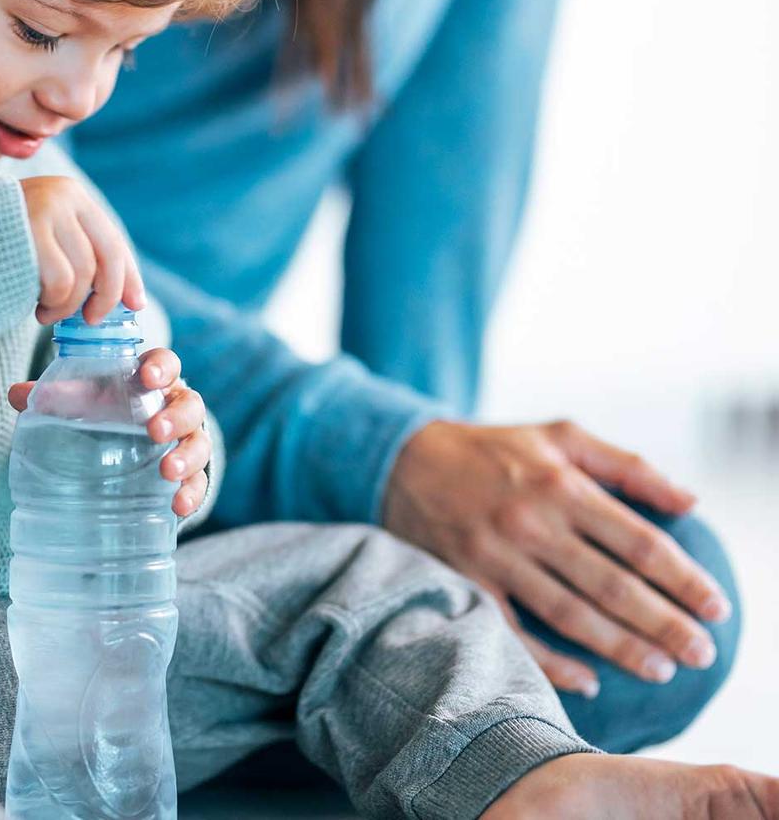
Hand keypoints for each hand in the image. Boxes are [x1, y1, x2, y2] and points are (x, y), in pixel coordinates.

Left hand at [8, 347, 210, 517]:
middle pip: (189, 405)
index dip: (161, 367)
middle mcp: (177, 407)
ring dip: (187, 457)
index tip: (148, 376)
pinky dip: (192, 494)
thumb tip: (16, 395)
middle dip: (176, 417)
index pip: (166, 364)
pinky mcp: (191, 474)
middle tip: (154, 431)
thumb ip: (54, 396)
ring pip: (200, 444)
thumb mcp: (85, 400)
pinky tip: (178, 506)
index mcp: (153, 381)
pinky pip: (200, 483)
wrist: (130, 445)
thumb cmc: (107, 410)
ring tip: (168, 472)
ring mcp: (188, 440)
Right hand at [19, 176, 144, 324]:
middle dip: (106, 297)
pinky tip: (36, 306)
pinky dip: (54, 303)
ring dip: (69, 304)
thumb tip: (127, 292)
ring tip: (47, 311)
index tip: (136, 304)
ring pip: (84, 274)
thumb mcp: (41, 235)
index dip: (129, 276)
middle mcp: (63, 194)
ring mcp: (47, 210)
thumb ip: (74, 248)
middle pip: (106, 258)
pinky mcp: (31, 233)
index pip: (113, 239)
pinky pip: (61, 282)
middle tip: (91, 320)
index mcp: (70, 193)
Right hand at [383, 419, 731, 696]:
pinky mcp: (463, 580)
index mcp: (560, 484)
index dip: (683, 578)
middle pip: (611, 585)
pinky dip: (551, 661)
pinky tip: (588, 681)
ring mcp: (493, 555)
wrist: (400, 459)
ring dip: (620, 647)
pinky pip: (514, 631)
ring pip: (568, 613)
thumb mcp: (560, 435)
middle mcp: (529, 522)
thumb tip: (690, 502)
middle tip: (701, 654)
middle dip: (663, 623)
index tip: (716, 607)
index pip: (637, 541)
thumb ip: (627, 465)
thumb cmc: (494, 449)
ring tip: (660, 669)